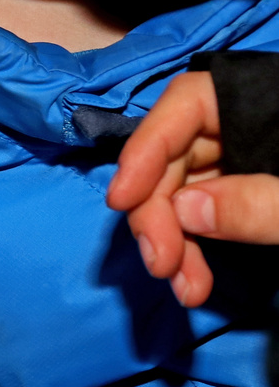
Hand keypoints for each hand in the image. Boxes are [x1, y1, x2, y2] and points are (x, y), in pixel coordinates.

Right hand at [108, 71, 278, 306]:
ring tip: (182, 286)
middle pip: (179, 153)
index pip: (191, 102)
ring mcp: (252, 161)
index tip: (122, 200)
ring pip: (186, 190)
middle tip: (159, 263)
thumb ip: (260, 203)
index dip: (148, 147)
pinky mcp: (253, 195)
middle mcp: (251, 124)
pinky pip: (207, 214)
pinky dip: (193, 248)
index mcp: (269, 100)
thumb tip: (185, 211)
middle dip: (159, 212)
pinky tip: (191, 281)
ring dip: (172, 240)